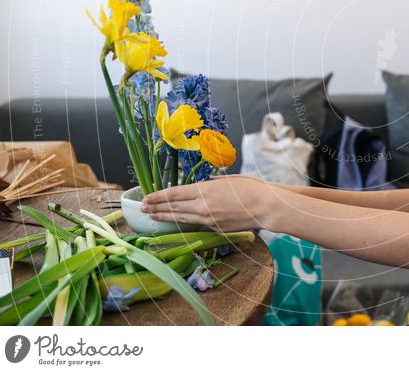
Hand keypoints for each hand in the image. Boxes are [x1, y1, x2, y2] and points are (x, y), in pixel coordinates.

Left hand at [140, 175, 269, 232]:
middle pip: (174, 207)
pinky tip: (178, 221)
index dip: (158, 196)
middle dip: (156, 208)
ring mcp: (208, 219)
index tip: (146, 198)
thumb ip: (211, 183)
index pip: (174, 194)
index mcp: (204, 190)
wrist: (265, 207)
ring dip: (166, 217)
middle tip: (143, 209)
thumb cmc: (250, 188)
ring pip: (182, 218)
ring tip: (153, 216)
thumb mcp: (227, 179)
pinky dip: (185, 222)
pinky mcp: (215, 228)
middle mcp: (203, 206)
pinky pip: (196, 224)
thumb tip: (203, 184)